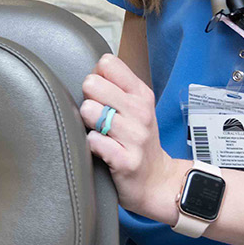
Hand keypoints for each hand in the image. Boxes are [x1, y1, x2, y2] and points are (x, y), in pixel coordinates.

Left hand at [79, 53, 186, 223]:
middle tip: (97, 115)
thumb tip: (92, 71)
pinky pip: (93, 141)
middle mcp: (140, 112)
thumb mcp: (136, 108)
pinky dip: (91, 144)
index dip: (96, 76)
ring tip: (98, 132)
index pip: (108, 64)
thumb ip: (116, 87)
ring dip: (87, 122)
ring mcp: (135, 136)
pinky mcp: (126, 160)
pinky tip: (99, 149)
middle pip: (93, 84)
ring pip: (90, 111)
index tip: (101, 94)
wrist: (156, 180)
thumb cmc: (138, 140)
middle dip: (87, 98)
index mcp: (141, 94)